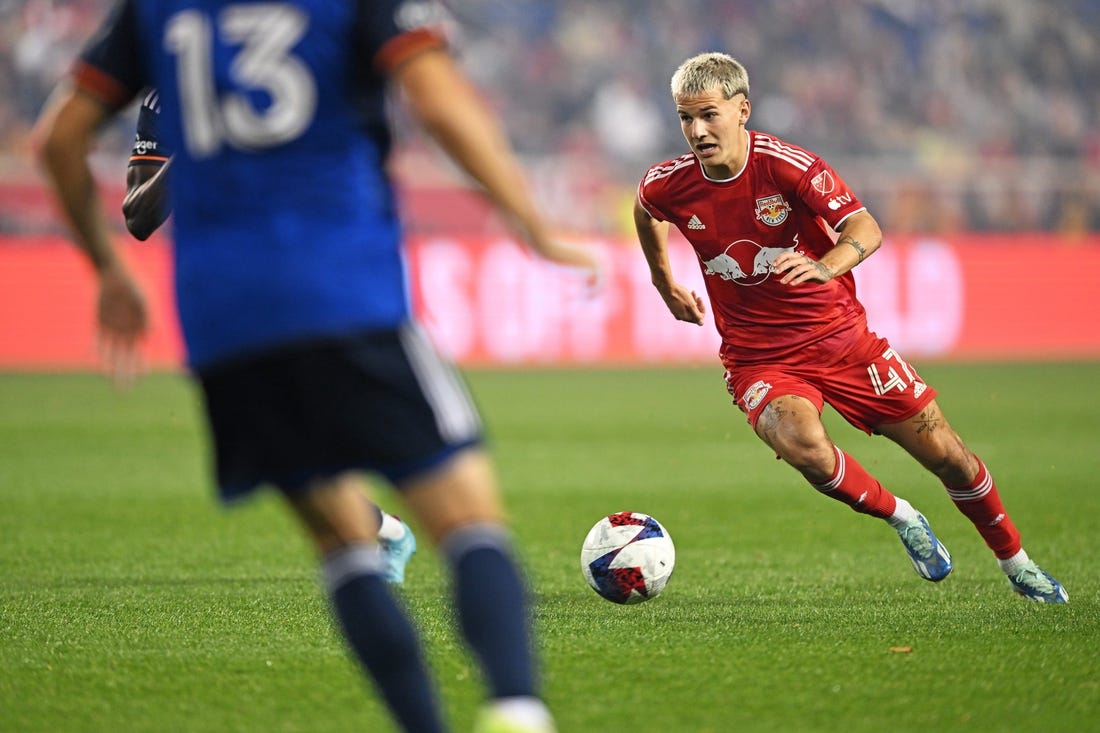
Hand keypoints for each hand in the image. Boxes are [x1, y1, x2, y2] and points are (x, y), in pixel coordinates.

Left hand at [96, 265, 147, 386]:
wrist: (117, 274)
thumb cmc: (136, 285)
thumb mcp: (145, 300)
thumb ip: (148, 316)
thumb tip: (151, 334)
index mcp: (140, 331)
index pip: (141, 354)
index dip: (140, 367)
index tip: (140, 378)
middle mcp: (126, 334)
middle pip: (125, 359)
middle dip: (124, 375)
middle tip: (123, 391)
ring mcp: (112, 329)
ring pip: (110, 353)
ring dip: (109, 366)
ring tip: (106, 378)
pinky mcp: (99, 324)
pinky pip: (97, 340)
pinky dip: (94, 350)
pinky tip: (91, 360)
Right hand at [662, 283, 705, 324]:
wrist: (667, 288)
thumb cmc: (679, 296)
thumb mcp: (691, 305)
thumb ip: (697, 316)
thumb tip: (701, 324)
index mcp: (686, 318)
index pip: (699, 318)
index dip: (702, 310)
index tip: (700, 301)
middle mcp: (681, 317)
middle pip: (694, 313)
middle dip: (698, 305)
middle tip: (698, 297)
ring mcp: (676, 312)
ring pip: (689, 308)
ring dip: (693, 301)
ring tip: (693, 292)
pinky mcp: (673, 307)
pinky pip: (683, 306)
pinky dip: (687, 300)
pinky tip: (687, 293)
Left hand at [773, 251, 833, 284]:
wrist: (825, 270)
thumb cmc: (807, 269)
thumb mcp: (797, 267)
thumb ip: (788, 267)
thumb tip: (775, 268)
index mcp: (798, 257)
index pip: (788, 255)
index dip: (780, 258)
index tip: (773, 264)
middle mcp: (804, 259)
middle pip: (792, 261)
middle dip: (782, 266)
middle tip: (775, 272)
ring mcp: (810, 265)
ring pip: (798, 269)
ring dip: (789, 276)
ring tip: (782, 282)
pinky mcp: (815, 272)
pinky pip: (806, 275)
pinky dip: (798, 279)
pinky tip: (792, 284)